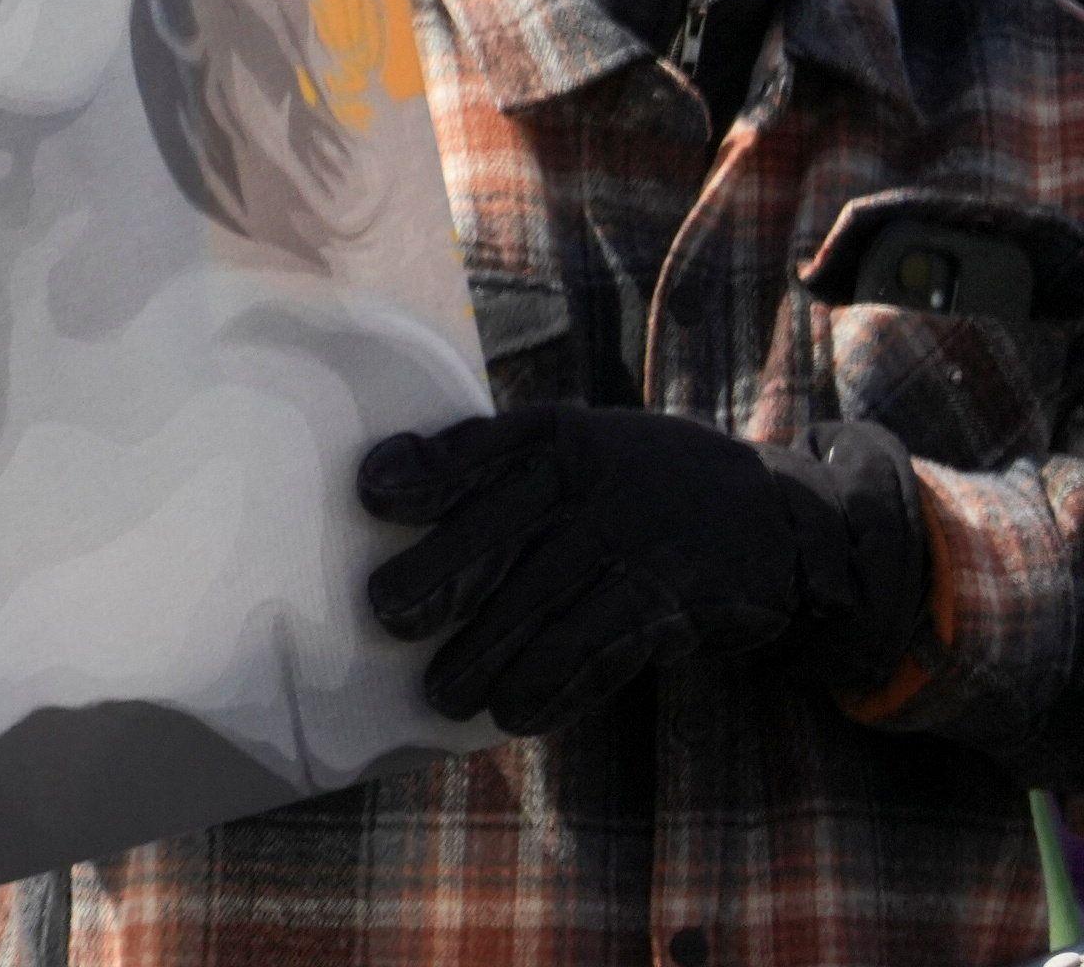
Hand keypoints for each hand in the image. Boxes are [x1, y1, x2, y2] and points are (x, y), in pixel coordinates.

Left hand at [361, 406, 928, 735]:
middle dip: (442, 575)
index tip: (372, 496)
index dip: (429, 471)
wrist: (778, 519)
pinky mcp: (675, 604)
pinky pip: (603, 650)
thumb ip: (500, 464)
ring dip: (488, 655)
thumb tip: (390, 481)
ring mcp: (639, 543)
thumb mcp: (582, 450)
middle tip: (387, 614)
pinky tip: (517, 713)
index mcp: (563, 437)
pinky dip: (557, 687)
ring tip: (444, 693)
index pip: (484, 446)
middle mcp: (597, 484)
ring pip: (546, 604)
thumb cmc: (642, 484)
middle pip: (504, 531)